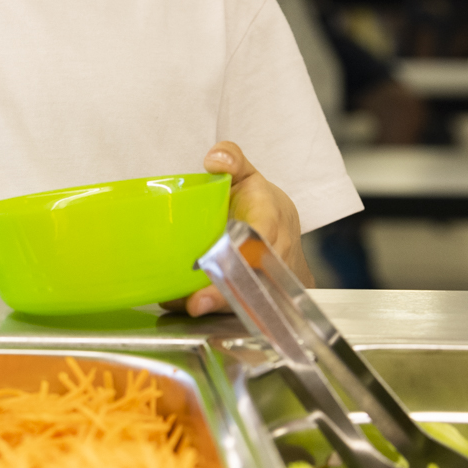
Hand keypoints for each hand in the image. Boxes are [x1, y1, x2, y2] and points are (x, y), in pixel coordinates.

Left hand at [171, 141, 307, 316]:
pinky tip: (184, 304)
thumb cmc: (262, 204)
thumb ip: (233, 161)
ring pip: (245, 300)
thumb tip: (215, 158)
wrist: (283, 231)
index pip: (261, 238)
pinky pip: (237, 308)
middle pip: (252, 279)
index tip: (223, 260)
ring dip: (214, 306)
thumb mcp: (248, 176)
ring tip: (184, 305)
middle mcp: (272, 256)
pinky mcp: (256, 296)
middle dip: (225, 294)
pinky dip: (211, 309)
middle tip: (194, 303)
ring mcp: (266, 280)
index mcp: (271, 222)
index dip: (243, 254)